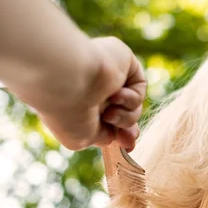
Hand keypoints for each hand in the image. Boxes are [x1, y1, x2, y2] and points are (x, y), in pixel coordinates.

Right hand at [36, 36, 146, 151]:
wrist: (68, 80)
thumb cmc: (68, 110)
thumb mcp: (80, 138)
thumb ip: (99, 138)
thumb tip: (114, 135)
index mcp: (80, 102)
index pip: (107, 121)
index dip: (119, 135)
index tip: (126, 146)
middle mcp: (94, 88)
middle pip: (124, 115)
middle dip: (127, 129)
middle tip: (127, 138)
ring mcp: (109, 75)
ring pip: (133, 106)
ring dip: (126, 117)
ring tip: (110, 114)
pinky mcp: (124, 61)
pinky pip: (139, 87)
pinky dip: (131, 98)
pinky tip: (115, 94)